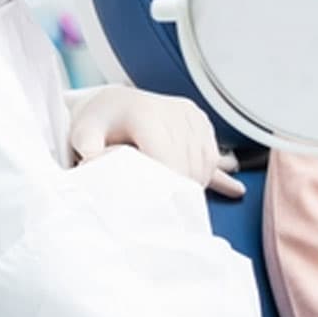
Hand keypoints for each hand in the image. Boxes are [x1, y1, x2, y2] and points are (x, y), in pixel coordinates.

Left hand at [68, 86, 244, 197]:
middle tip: (172, 212)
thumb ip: (88, 148)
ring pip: (205, 160)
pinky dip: (214, 173)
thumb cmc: (99, 123)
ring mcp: (190, 115)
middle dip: (183, 190)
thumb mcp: (83, 134)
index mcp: (146, 113)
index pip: (169, 159)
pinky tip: (234, 189)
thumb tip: (96, 162)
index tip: (162, 208)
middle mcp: (173, 110)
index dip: (168, 187)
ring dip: (198, 183)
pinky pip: (213, 153)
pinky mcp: (200, 120)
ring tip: (185, 202)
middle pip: (189, 162)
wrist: (114, 103)